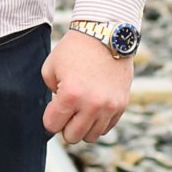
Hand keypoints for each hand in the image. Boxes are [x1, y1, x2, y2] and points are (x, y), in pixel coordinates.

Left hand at [42, 30, 132, 145]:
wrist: (105, 35)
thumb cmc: (74, 50)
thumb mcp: (50, 68)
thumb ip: (50, 93)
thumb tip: (58, 113)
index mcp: (70, 95)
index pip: (52, 126)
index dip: (50, 118)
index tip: (53, 108)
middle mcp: (91, 104)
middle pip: (72, 137)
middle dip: (65, 126)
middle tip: (66, 112)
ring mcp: (109, 106)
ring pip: (91, 137)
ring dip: (82, 127)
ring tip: (80, 110)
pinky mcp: (121, 105)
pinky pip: (106, 128)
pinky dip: (98, 122)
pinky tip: (93, 107)